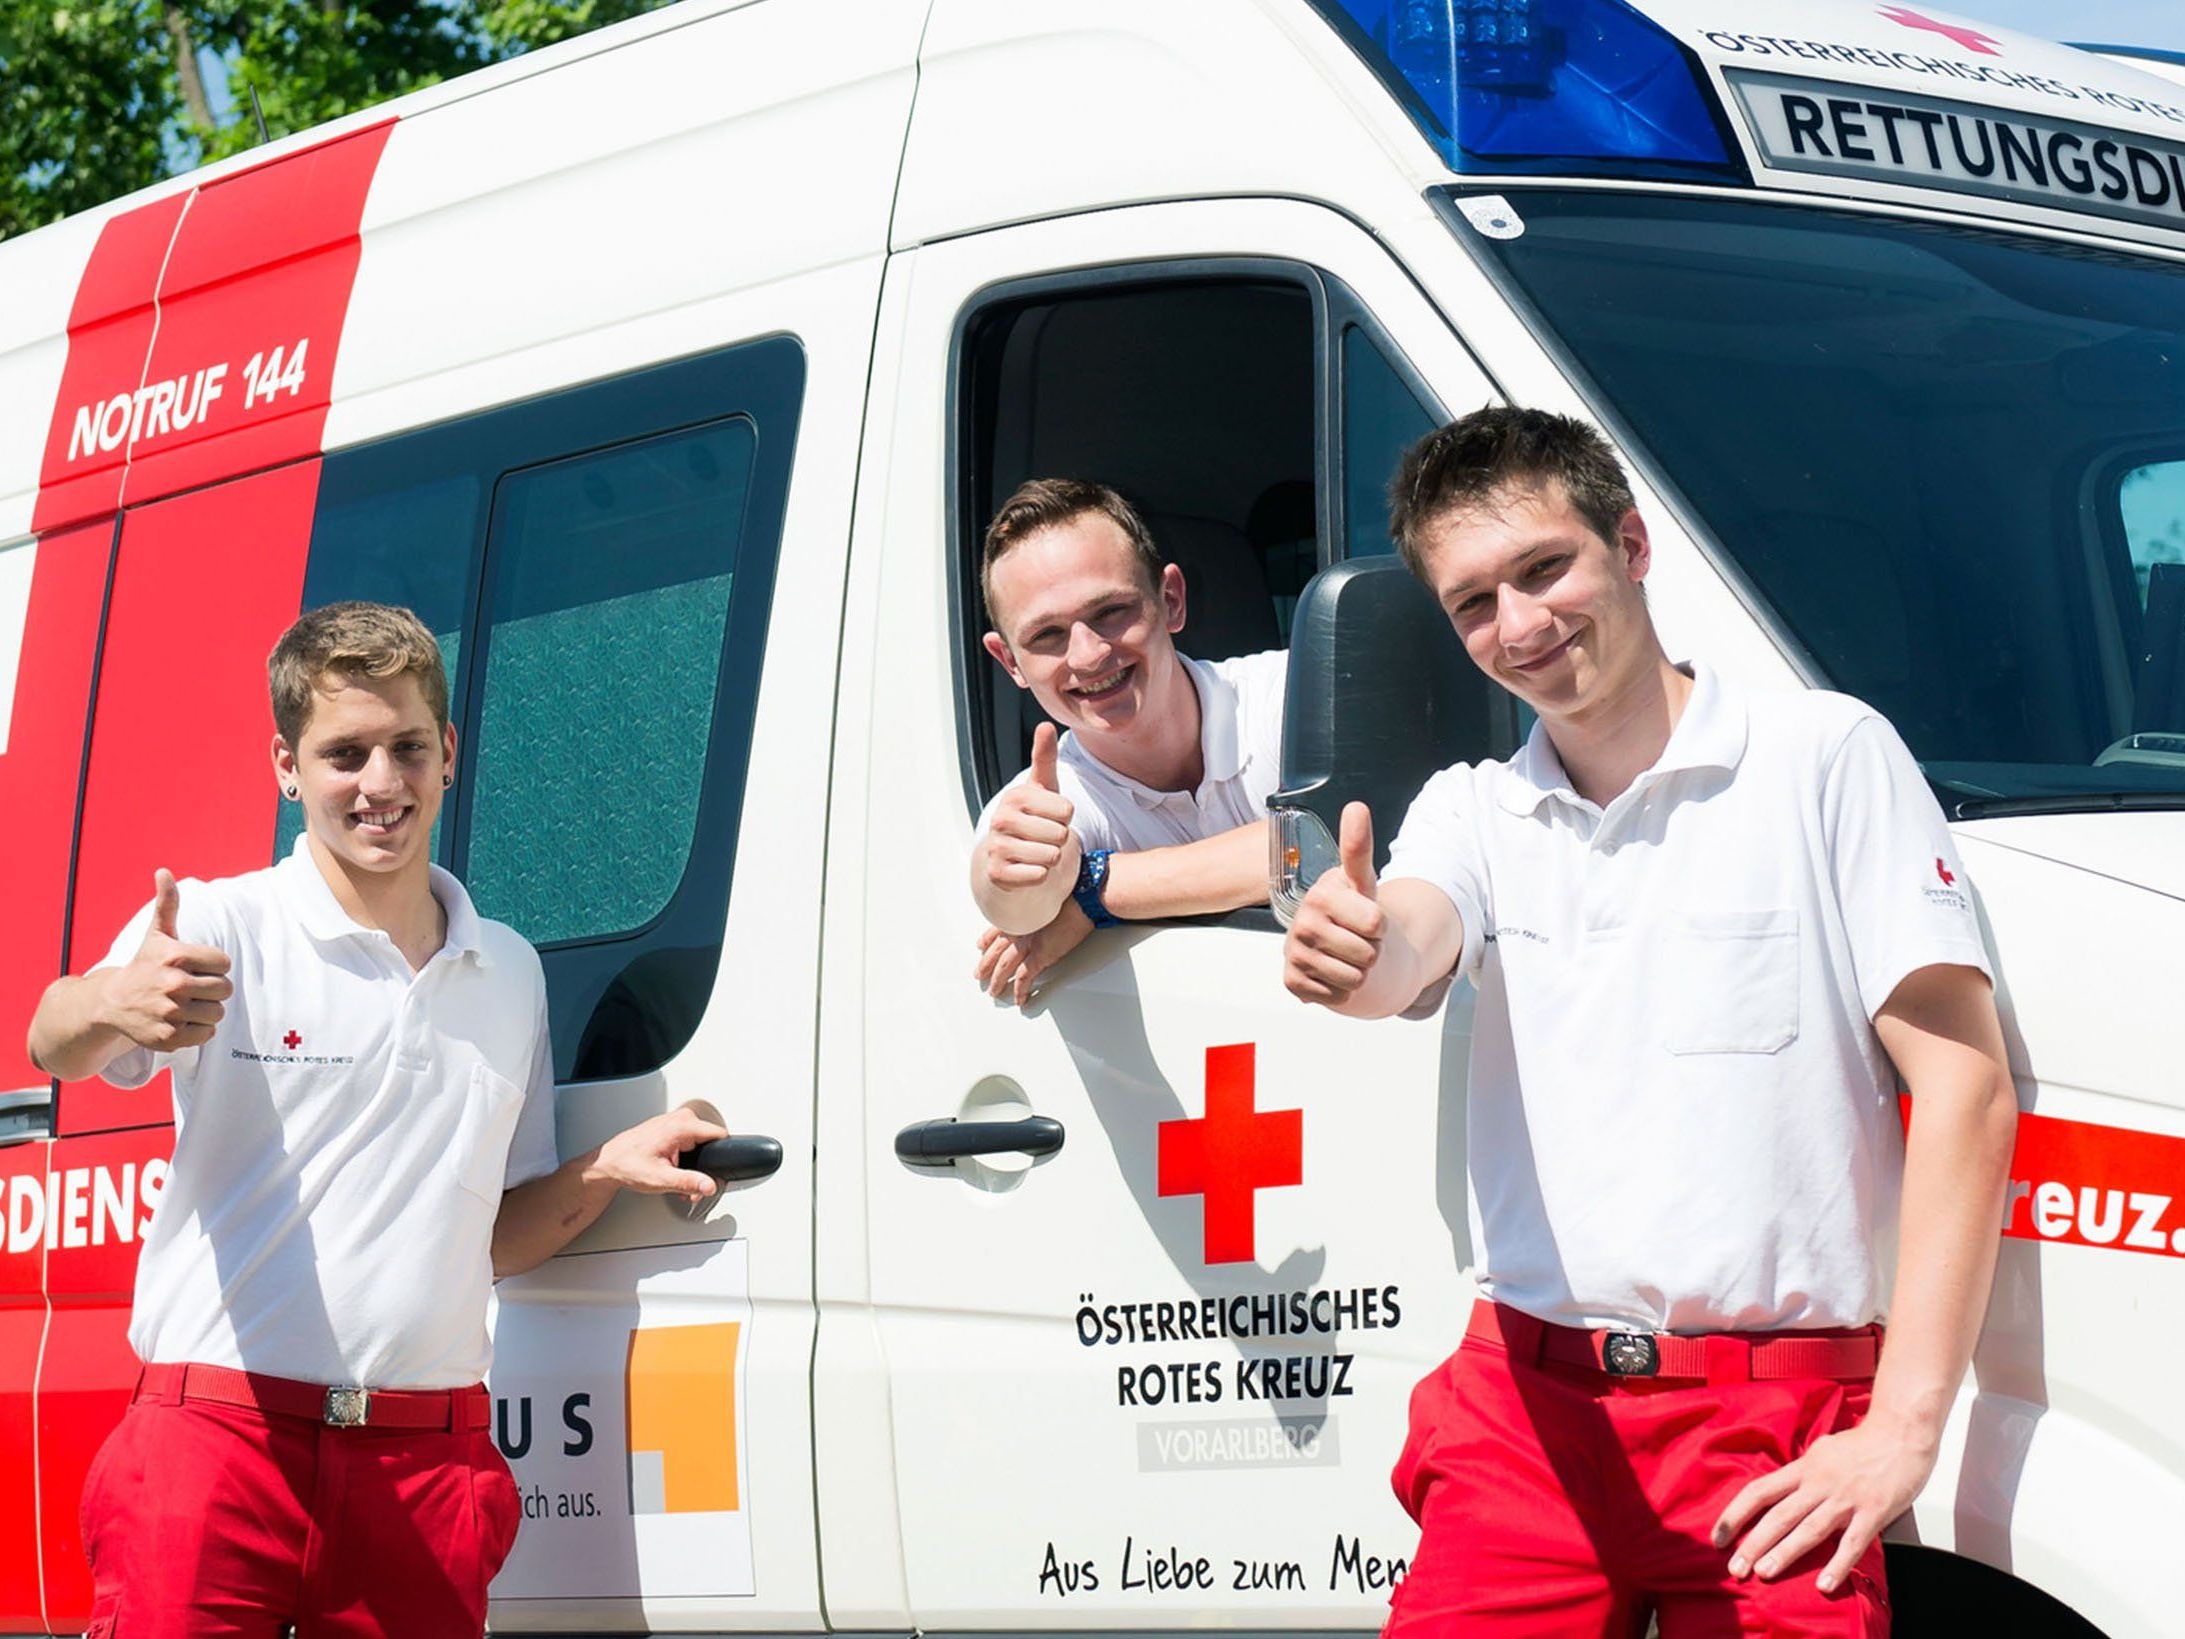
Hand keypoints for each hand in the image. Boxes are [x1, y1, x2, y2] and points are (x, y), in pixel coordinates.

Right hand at [101, 870, 233, 1052]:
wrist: (110, 1004)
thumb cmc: (144, 965)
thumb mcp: (156, 934)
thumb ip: (167, 903)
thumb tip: (164, 871)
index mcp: (175, 957)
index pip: (225, 963)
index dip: (213, 965)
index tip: (193, 966)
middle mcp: (173, 984)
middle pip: (225, 989)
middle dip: (211, 988)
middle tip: (189, 987)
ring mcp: (170, 1013)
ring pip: (217, 1013)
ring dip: (205, 1010)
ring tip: (183, 1003)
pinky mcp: (168, 1038)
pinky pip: (206, 1035)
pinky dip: (197, 1030)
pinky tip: (178, 1020)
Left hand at [589, 1102, 728, 1203]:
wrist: (609, 1162)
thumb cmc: (628, 1165)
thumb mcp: (661, 1179)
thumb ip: (689, 1182)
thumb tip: (709, 1185)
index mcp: (681, 1126)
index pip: (719, 1135)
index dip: (720, 1157)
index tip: (714, 1172)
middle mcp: (680, 1119)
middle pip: (710, 1143)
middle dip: (704, 1167)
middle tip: (690, 1185)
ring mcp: (675, 1121)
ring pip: (700, 1143)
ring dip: (694, 1165)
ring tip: (678, 1178)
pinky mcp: (672, 1128)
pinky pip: (690, 1141)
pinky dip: (685, 1158)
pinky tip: (673, 1169)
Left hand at [975, 901, 1094, 1006]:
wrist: (1082, 896)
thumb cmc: (1072, 893)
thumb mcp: (1048, 896)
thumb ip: (1039, 905)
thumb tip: (1043, 910)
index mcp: (1021, 913)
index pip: (997, 929)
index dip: (987, 939)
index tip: (981, 945)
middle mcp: (1020, 929)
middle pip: (996, 951)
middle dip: (986, 964)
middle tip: (979, 974)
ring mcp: (1028, 943)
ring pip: (1004, 966)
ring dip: (998, 981)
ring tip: (993, 991)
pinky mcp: (1040, 956)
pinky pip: (1025, 977)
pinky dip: (1021, 990)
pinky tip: (1019, 999)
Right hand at [982, 723, 1077, 891]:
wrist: (1008, 863)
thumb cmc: (1033, 822)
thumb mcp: (1042, 790)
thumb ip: (1045, 758)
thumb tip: (1045, 725)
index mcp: (1016, 796)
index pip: (1067, 810)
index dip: (1065, 819)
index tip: (1049, 819)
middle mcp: (1001, 819)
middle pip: (1061, 834)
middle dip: (1059, 840)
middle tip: (1043, 839)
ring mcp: (997, 847)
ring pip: (1052, 856)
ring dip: (1051, 860)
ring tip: (1036, 854)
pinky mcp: (998, 874)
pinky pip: (1038, 876)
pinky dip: (1041, 877)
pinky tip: (1029, 871)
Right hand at [1283, 803, 1383, 1005]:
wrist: (1335, 944)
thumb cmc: (1352, 911)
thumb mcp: (1362, 882)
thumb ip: (1358, 848)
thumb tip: (1356, 807)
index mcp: (1321, 895)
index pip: (1376, 924)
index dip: (1380, 925)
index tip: (1366, 916)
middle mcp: (1302, 923)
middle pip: (1368, 955)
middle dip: (1370, 952)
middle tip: (1356, 939)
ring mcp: (1295, 953)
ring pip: (1355, 980)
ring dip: (1358, 973)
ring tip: (1345, 955)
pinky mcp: (1292, 981)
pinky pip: (1337, 997)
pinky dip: (1341, 991)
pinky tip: (1332, 972)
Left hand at [1712, 1415, 1935, 1594]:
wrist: (1901, 1434)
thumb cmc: (1862, 1444)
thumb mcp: (1821, 1451)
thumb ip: (1802, 1472)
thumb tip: (1782, 1488)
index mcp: (1803, 1468)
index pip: (1760, 1491)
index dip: (1736, 1514)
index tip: (1719, 1537)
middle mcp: (1819, 1483)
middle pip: (1779, 1515)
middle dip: (1754, 1543)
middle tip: (1735, 1568)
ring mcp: (1845, 1499)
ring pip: (1809, 1529)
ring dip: (1785, 1552)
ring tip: (1764, 1572)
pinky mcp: (1873, 1513)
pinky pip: (1852, 1543)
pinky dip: (1838, 1565)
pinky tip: (1824, 1585)